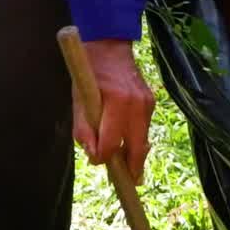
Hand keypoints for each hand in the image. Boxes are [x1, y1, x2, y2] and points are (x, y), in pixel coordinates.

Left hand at [72, 39, 154, 183]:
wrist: (109, 45)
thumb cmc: (89, 73)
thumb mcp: (78, 98)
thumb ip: (83, 128)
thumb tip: (93, 154)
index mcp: (117, 103)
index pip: (112, 144)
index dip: (103, 157)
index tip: (96, 160)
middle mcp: (137, 105)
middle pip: (136, 149)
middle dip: (132, 169)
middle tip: (130, 184)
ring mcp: (148, 104)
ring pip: (143, 141)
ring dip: (135, 156)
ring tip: (131, 172)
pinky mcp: (151, 102)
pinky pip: (144, 129)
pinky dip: (137, 140)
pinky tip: (130, 147)